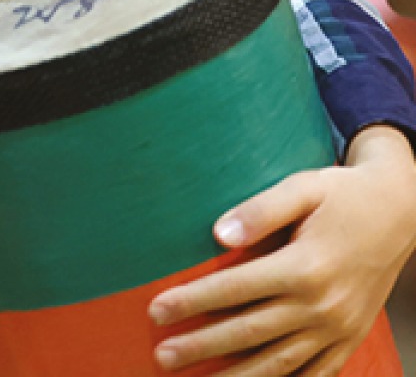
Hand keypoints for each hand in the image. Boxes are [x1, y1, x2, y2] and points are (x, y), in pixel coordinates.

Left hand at [149, 126, 415, 374]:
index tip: (155, 310)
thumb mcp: (302, 188)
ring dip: (236, 376)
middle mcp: (321, 306)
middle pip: (248, 333)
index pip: (233, 290)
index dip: (191, 301)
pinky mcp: (350, 340)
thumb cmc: (342, 195)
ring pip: (279, 363)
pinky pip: (316, 375)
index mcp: (303, 268)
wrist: (400, 213)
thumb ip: (259, 210)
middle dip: (201, 346)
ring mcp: (338, 329)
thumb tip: (218, 234)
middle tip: (162, 355)